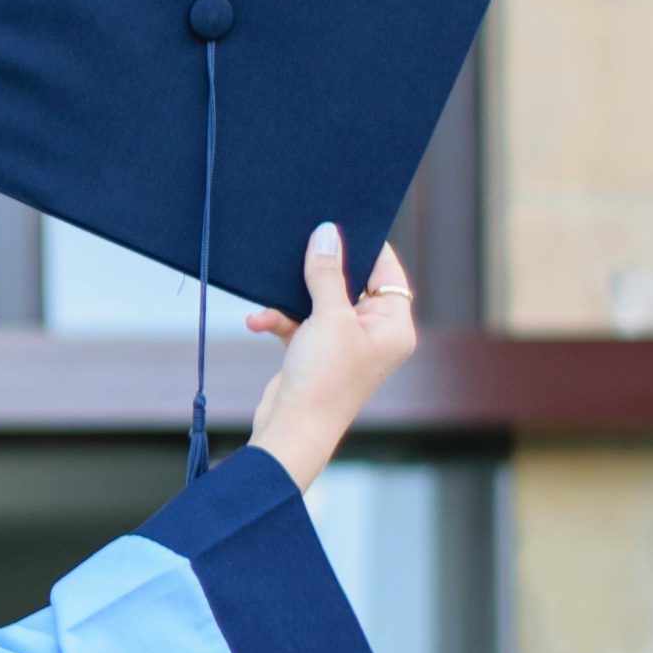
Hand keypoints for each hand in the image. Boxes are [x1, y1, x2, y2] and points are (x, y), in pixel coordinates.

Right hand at [242, 224, 417, 490]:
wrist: (292, 427)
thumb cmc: (324, 378)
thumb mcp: (328, 318)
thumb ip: (327, 273)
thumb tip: (327, 233)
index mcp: (393, 327)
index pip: (388, 275)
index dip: (368, 249)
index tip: (344, 225)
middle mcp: (372, 334)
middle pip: (350, 285)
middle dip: (320, 271)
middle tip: (303, 244)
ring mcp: (343, 344)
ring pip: (319, 303)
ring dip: (291, 299)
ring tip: (270, 293)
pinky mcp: (314, 352)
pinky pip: (299, 323)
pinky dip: (279, 319)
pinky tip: (258, 322)